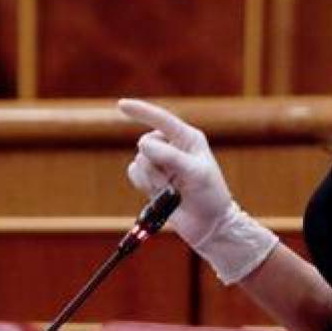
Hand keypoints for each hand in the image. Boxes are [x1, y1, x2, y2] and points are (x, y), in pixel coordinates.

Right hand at [119, 98, 276, 283]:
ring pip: (138, 161)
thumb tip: (143, 144)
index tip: (121, 105)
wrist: (208, 225)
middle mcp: (172, 147)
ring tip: (170, 190)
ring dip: (150, 178)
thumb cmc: (210, 195)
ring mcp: (161, 164)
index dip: (141, 111)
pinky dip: (142, 184)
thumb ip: (170, 156)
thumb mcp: (196, 173)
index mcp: (187, 138)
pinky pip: (133, 173)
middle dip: (154, 163)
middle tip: (172, 181)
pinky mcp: (151, 180)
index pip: (161, 120)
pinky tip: (158, 193)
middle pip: (144, 143)